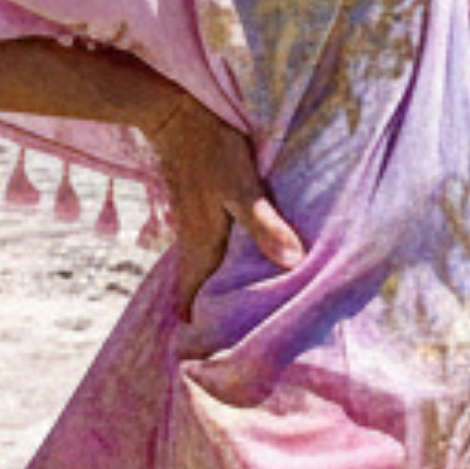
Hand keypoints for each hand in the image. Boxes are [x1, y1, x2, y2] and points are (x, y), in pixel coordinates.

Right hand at [148, 95, 304, 320]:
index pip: (193, 305)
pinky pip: (215, 246)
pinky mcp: (201, 206)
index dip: (205, 334)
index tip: (225, 360)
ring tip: (258, 306)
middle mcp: (194, 242)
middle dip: (222, 317)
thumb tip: (293, 263)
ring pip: (210, 269)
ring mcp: (194, 224)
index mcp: (202, 246)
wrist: (176, 108)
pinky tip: (251, 256)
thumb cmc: (211, 146)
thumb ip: (264, 224)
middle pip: (205, 292)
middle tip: (252, 339)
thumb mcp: (241, 185)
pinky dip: (230, 260)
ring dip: (227, 288)